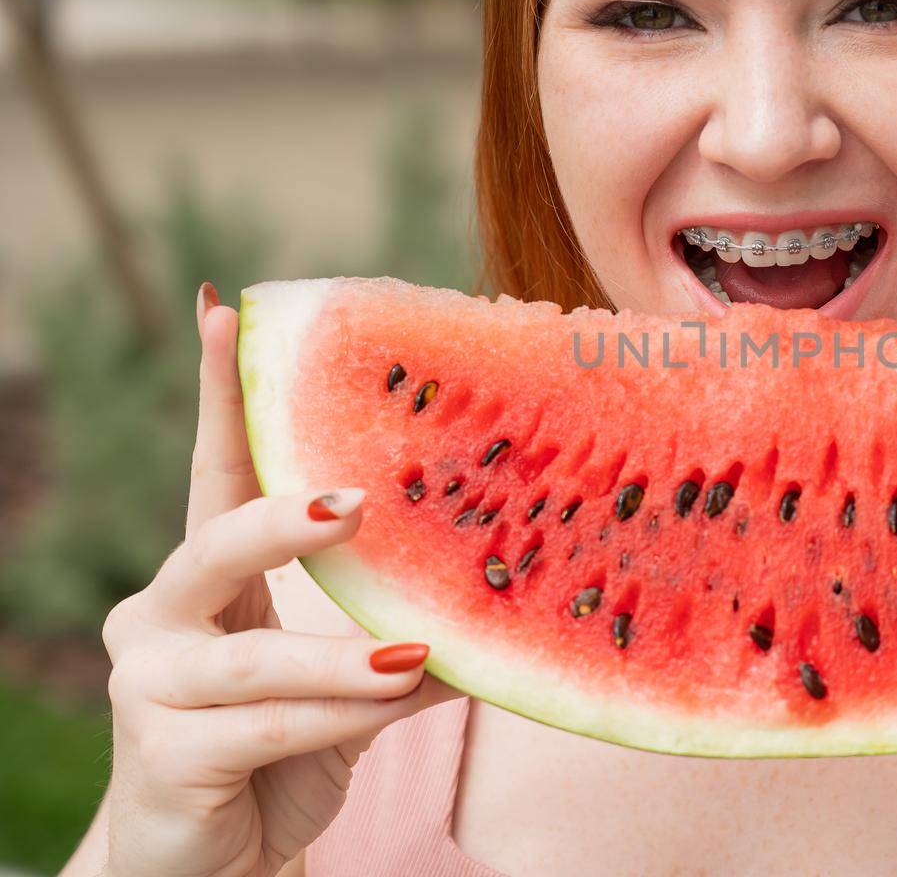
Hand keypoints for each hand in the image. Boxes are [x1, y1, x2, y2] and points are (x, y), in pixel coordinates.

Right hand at [98, 286, 456, 876]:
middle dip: (282, 517)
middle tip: (352, 501)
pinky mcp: (163, 757)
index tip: (229, 309)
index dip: (220, 392)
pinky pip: (262, 727)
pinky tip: (392, 693)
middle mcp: (162, 617)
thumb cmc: (282, 757)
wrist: (218, 867)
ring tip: (412, 652)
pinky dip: (333, 713)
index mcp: (206, 580)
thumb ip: (404, 629)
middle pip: (214, 541)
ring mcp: (152, 686)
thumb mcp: (352, 684)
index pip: (215, 471)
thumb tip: (510, 588)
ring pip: (255, 655)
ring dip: (340, 657)